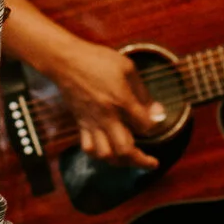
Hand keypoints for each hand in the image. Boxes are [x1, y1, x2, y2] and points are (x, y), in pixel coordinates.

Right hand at [46, 36, 167, 168]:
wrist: (66, 61)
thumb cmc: (97, 60)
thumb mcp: (127, 67)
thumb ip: (143, 93)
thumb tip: (157, 112)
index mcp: (121, 100)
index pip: (144, 126)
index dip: (153, 127)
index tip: (155, 121)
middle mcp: (107, 116)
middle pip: (125, 150)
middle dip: (141, 160)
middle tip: (151, 162)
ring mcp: (92, 122)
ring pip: (106, 155)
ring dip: (120, 161)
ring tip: (130, 159)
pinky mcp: (81, 123)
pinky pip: (89, 147)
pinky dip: (100, 154)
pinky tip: (109, 150)